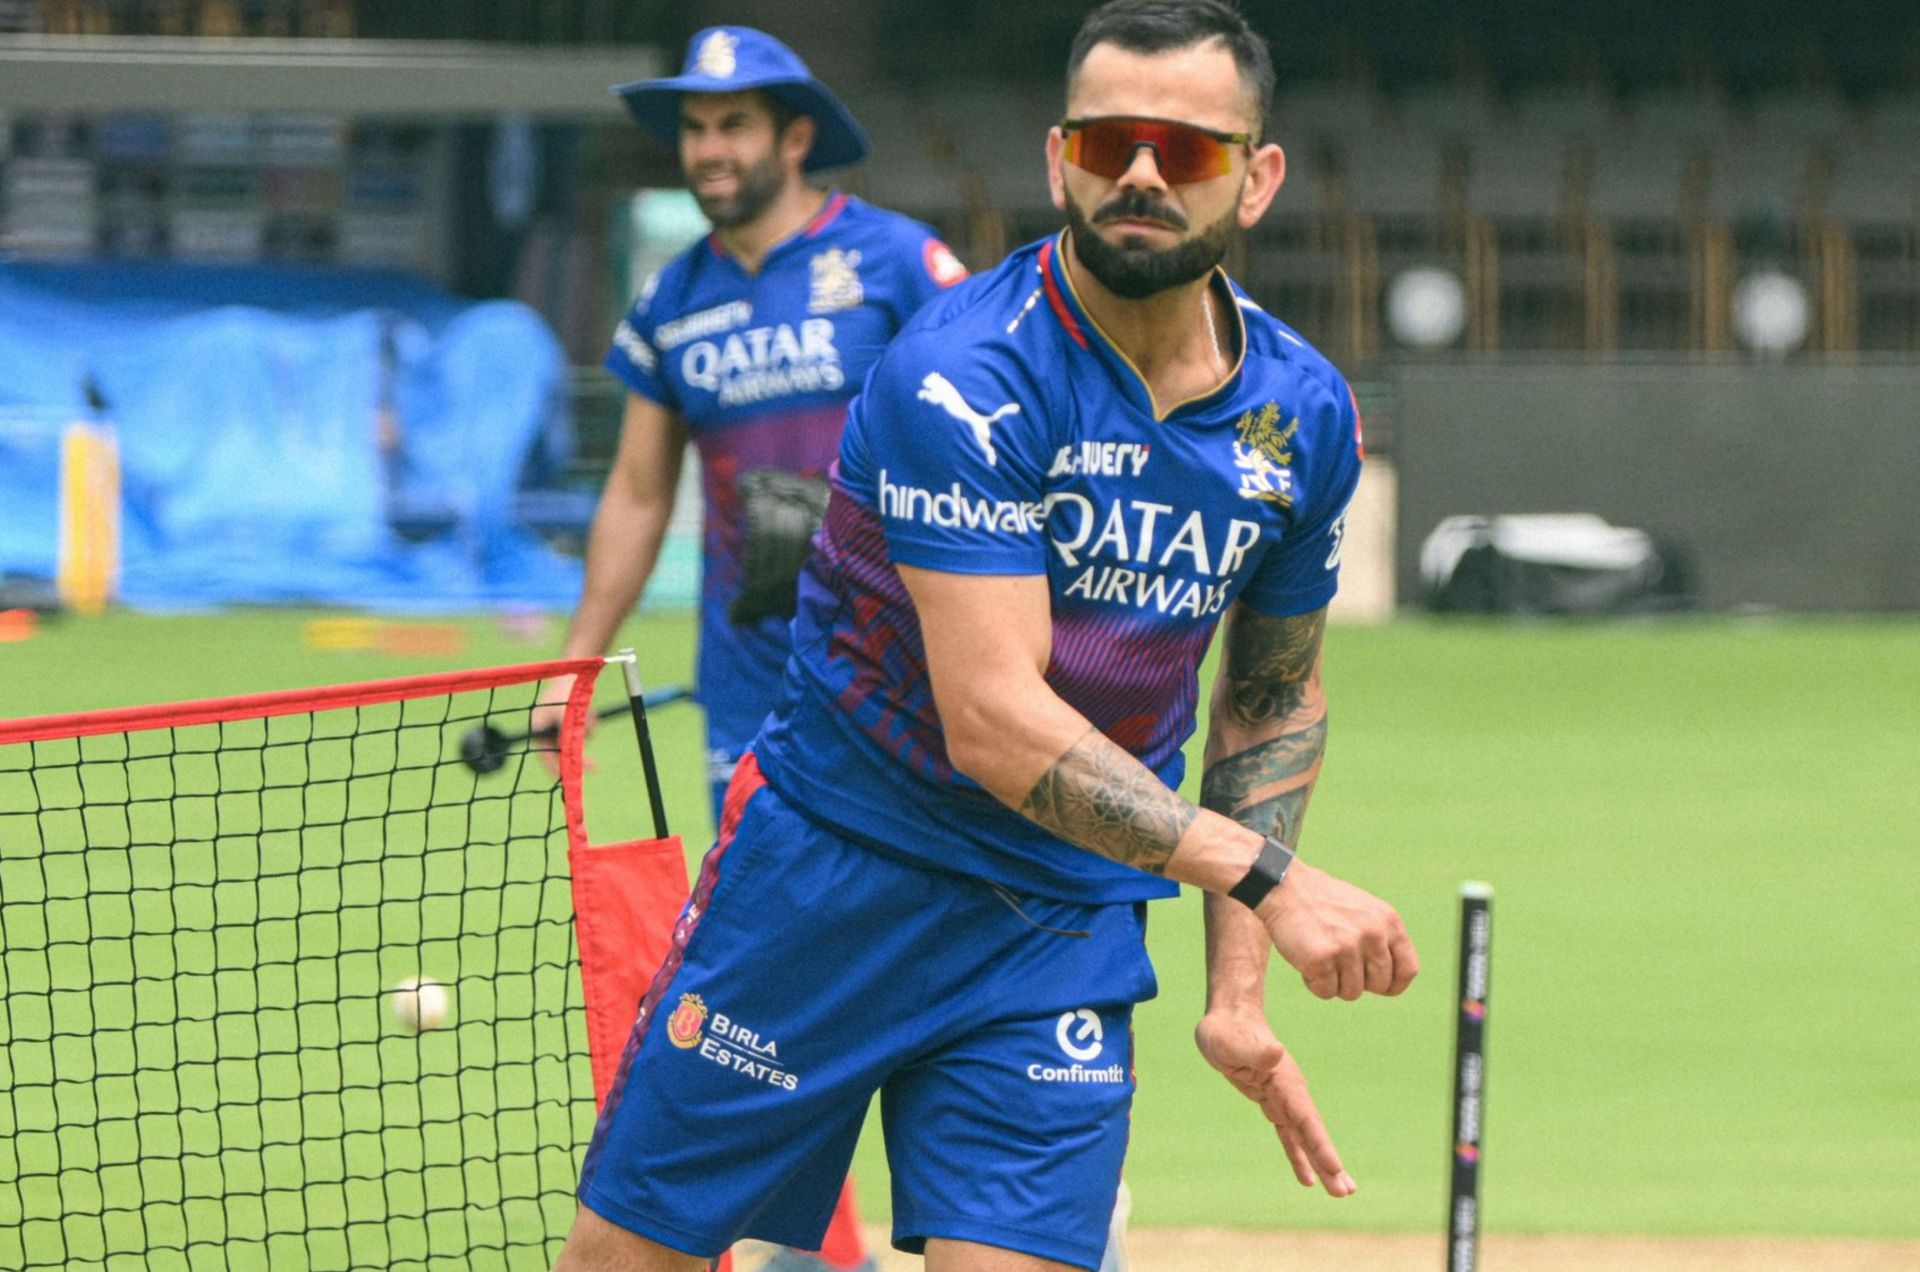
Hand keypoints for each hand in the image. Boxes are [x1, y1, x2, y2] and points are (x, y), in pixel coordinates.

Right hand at [530, 674, 590, 778]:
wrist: (577, 668)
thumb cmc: (567, 689)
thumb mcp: (567, 713)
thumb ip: (567, 735)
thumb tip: (573, 756)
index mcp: (538, 726)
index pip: (545, 755)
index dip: (558, 769)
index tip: (571, 778)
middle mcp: (546, 727)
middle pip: (562, 751)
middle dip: (579, 754)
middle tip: (596, 767)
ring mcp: (558, 722)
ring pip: (576, 740)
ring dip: (587, 732)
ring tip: (589, 713)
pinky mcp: (570, 718)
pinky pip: (583, 730)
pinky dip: (590, 724)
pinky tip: (590, 710)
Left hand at [1194, 1009, 1354, 1196]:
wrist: (1230, 1018)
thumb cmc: (1228, 1030)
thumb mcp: (1233, 1041)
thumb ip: (1254, 1049)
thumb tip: (1274, 1053)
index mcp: (1285, 1081)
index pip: (1305, 1118)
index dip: (1319, 1144)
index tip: (1334, 1168)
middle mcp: (1290, 1092)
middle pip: (1312, 1133)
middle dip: (1328, 1163)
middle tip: (1346, 1193)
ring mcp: (1283, 1099)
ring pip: (1305, 1138)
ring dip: (1321, 1165)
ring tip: (1341, 1192)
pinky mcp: (1271, 1103)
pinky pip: (1289, 1135)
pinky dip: (1298, 1156)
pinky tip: (1308, 1179)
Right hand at [1255, 861, 1417, 1000]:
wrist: (1283, 885)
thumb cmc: (1321, 902)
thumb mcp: (1363, 911)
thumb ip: (1381, 939)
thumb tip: (1391, 981)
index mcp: (1388, 921)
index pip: (1407, 970)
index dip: (1393, 984)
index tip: (1377, 986)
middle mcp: (1372, 934)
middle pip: (1378, 985)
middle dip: (1358, 982)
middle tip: (1337, 964)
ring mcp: (1347, 946)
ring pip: (1351, 992)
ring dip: (1333, 982)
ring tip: (1320, 956)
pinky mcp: (1321, 958)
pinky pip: (1325, 992)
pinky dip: (1313, 982)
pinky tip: (1305, 960)